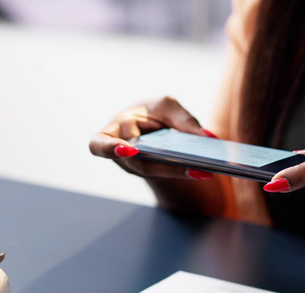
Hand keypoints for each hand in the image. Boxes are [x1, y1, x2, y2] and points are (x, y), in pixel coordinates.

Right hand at [89, 96, 213, 179]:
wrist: (155, 124)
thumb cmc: (152, 111)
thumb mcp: (166, 105)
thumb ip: (183, 118)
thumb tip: (206, 136)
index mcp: (114, 131)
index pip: (98, 145)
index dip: (108, 149)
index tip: (127, 149)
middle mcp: (121, 155)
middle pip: (137, 165)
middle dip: (163, 165)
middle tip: (189, 165)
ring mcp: (136, 168)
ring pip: (156, 173)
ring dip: (179, 171)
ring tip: (204, 168)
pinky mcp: (154, 174)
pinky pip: (168, 174)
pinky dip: (185, 171)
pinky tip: (206, 169)